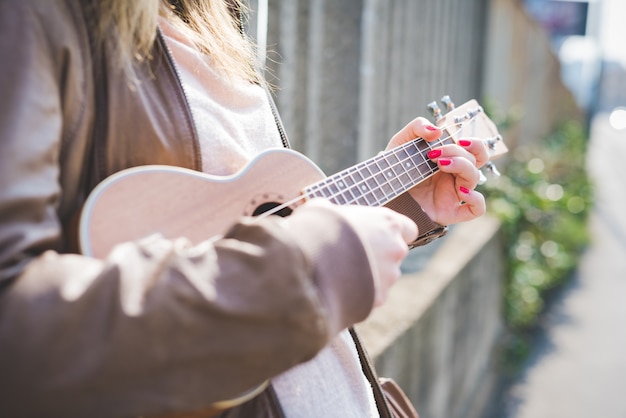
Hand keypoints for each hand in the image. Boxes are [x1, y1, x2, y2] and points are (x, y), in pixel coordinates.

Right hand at [302, 199, 416, 306]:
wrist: (310, 260)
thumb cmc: (317, 228)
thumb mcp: (324, 210)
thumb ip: (335, 212)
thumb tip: (323, 211)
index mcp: (388, 223)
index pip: (409, 230)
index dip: (394, 234)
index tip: (379, 237)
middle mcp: (396, 248)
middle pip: (394, 255)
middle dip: (378, 257)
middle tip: (352, 257)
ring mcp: (390, 275)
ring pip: (384, 277)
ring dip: (370, 276)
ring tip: (342, 274)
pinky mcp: (380, 297)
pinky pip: (373, 295)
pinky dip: (361, 294)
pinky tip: (341, 288)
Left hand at [386, 117, 488, 224]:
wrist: (383, 190)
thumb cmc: (396, 166)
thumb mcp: (402, 141)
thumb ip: (418, 127)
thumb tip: (436, 130)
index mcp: (450, 159)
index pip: (476, 151)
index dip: (475, 144)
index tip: (459, 140)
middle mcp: (455, 176)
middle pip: (474, 161)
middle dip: (457, 153)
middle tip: (434, 154)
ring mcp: (454, 194)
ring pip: (474, 178)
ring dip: (461, 166)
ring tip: (439, 164)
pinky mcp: (451, 212)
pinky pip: (476, 210)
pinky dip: (476, 200)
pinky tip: (462, 192)